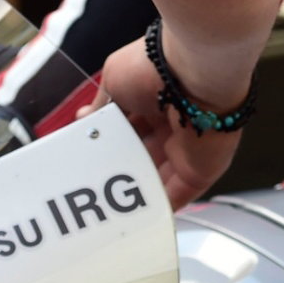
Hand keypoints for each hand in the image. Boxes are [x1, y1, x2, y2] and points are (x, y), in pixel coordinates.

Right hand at [85, 36, 243, 207]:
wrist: (193, 74)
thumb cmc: (154, 67)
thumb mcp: (115, 78)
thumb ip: (102, 105)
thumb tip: (85, 119)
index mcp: (155, 99)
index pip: (130, 127)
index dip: (110, 141)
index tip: (88, 155)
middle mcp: (172, 125)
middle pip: (141, 156)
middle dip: (119, 169)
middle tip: (92, 183)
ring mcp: (186, 150)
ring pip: (155, 180)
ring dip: (133, 193)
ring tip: (103, 206)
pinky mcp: (198, 172)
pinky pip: (175, 197)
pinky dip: (155, 208)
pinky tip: (131, 215)